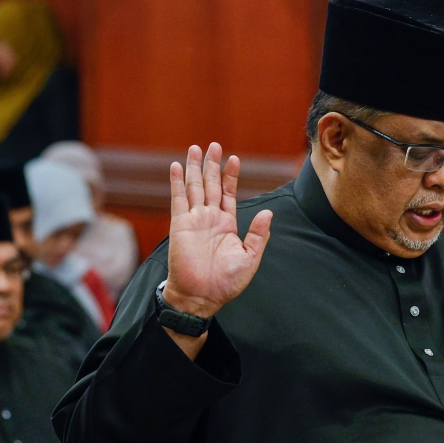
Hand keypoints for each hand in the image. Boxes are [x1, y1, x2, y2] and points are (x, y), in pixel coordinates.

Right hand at [165, 143, 271, 319]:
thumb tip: (268, 214)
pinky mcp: (180, 225)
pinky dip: (176, 183)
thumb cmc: (226, 283)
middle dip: (212, 165)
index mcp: (227, 224)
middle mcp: (210, 218)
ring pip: (194, 187)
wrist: (201, 297)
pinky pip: (177, 200)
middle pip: (211, 185)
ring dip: (194, 168)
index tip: (234, 158)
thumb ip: (258, 235)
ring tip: (195, 148)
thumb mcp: (249, 258)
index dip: (231, 176)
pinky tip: (175, 167)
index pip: (229, 194)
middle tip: (213, 145)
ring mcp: (194, 220)